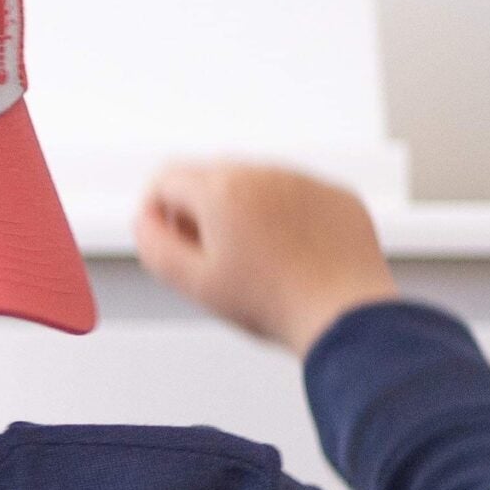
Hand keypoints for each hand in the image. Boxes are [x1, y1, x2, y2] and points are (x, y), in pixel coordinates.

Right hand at [134, 161, 396, 355]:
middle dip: (197, 209)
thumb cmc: (273, 303)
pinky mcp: (335, 196)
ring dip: (241, 211)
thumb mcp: (193, 283)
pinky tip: (287, 256)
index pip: (166, 178)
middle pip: (210, 176)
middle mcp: (264, 174)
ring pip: (255, 184)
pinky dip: (284, 217)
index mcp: (222, 191)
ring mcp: (304, 181)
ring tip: (251, 260)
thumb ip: (154, 246)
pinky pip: (296, 196)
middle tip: (204, 254)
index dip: (153, 209)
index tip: (161, 234)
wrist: (344, 314)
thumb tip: (145, 223)